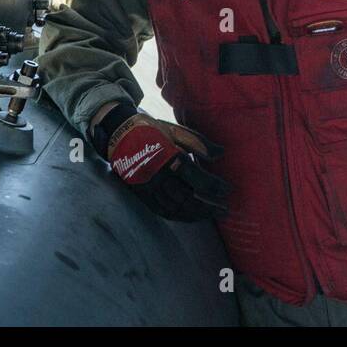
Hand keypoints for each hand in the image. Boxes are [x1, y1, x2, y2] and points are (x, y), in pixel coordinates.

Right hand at [104, 111, 231, 221]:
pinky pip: (162, 211)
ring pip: (175, 208)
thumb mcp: (176, 130)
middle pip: (188, 198)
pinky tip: (191, 216)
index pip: (197, 179)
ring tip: (212, 214)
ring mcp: (148, 187)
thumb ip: (199, 143)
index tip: (228, 190)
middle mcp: (159, 176)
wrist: (119, 133)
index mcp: (170, 158)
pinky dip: (179, 216)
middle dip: (209, 207)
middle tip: (224, 210)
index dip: (214, 187)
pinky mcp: (141, 193)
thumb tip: (221, 153)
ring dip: (196, 214)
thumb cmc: (152, 129)